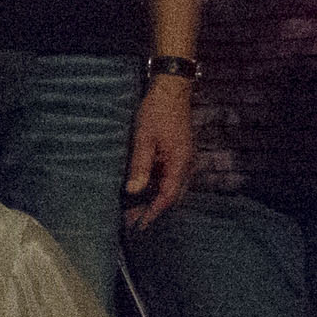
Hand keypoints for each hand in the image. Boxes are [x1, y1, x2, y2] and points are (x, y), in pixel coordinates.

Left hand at [125, 76, 196, 226]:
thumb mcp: (143, 138)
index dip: (152, 213)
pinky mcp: (179, 155)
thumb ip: (140, 166)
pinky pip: (170, 178)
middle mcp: (186, 165)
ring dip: (154, 200)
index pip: (167, 197)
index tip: (138, 226)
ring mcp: (184, 160)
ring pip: (172, 189)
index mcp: (180, 163)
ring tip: (132, 209)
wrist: (172, 91)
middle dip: (152, 210)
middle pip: (171, 197)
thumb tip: (133, 190)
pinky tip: (141, 190)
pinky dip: (157, 188)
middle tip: (130, 220)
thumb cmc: (157, 112)